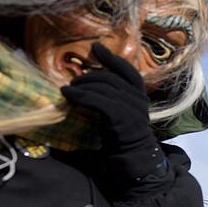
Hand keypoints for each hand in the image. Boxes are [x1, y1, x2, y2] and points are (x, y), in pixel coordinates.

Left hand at [61, 43, 166, 192]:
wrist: (133, 159)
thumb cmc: (122, 137)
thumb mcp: (120, 112)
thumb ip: (113, 97)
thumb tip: (89, 82)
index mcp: (139, 95)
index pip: (127, 70)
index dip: (111, 58)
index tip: (95, 47)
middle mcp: (138, 98)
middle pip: (111, 77)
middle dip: (90, 75)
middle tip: (73, 80)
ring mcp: (132, 108)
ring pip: (103, 87)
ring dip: (82, 85)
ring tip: (68, 88)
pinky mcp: (121, 117)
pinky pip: (98, 100)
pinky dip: (81, 95)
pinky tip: (68, 95)